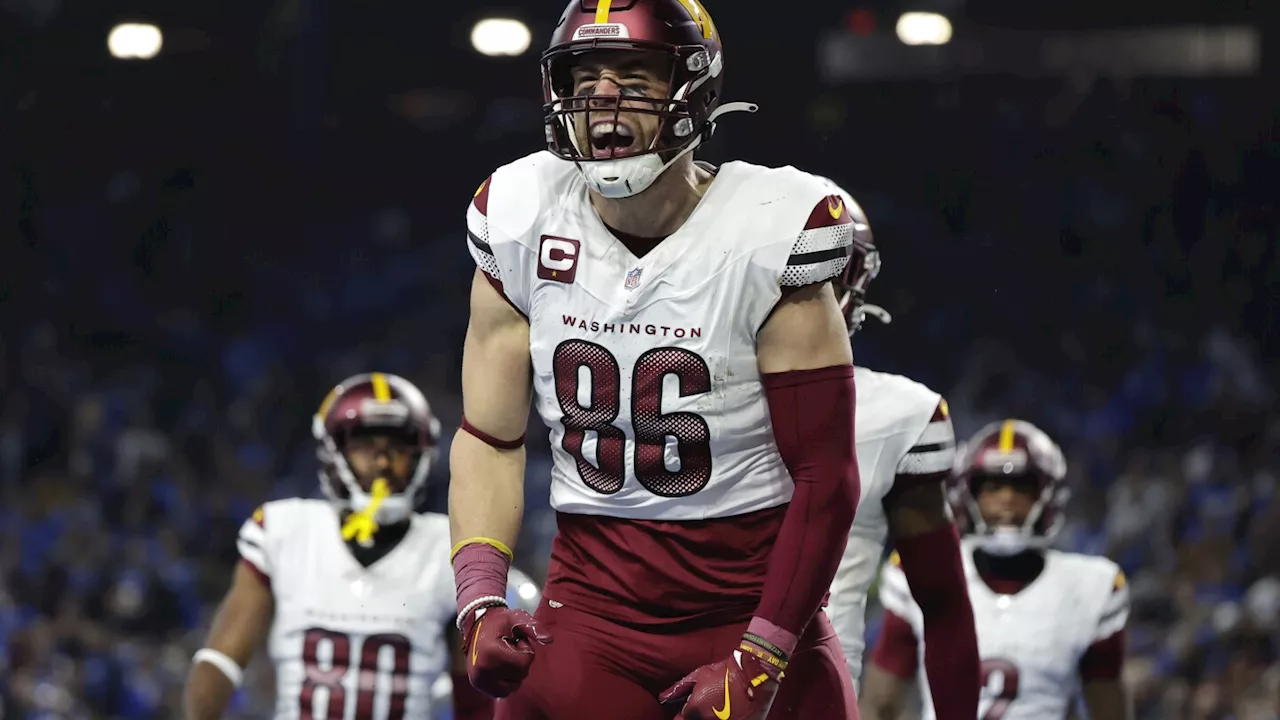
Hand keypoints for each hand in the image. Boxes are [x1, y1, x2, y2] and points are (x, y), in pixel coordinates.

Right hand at [460, 604, 551, 697]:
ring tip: (503, 657)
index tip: (514, 640)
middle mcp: (483, 670)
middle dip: (519, 662)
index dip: (524, 649)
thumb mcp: (517, 618)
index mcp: (492, 653)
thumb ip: (534, 628)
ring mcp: (479, 679)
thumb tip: (549, 640)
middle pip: (520, 675)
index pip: (524, 662)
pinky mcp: (478, 684)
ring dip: (514, 674)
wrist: (475, 624)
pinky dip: (505, 682)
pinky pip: (501, 692)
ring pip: (513, 686)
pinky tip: (500, 667)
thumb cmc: (499, 621)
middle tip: (508, 648)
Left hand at [660, 649, 781, 719]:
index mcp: (695, 711)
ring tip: (719, 710)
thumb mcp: (699, 676)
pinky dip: (725, 719)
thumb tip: (663, 697)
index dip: (682, 716)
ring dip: (711, 718)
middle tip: (706, 708)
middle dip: (696, 717)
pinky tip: (728, 714)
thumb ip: (679, 688)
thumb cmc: (725, 673)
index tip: (683, 714)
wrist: (753, 674)